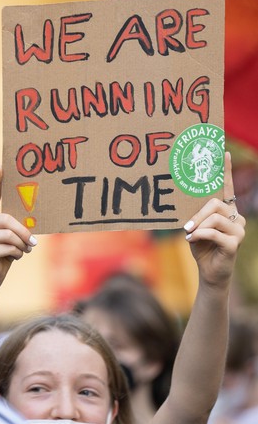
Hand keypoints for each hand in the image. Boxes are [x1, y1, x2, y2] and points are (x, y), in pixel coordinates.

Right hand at [0, 167, 36, 294]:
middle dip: (24, 232)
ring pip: (9, 235)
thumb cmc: (5, 250)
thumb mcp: (11, 234)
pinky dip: (17, 254)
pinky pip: (8, 248)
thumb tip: (31, 223)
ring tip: (22, 251)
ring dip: (22, 246)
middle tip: (33, 242)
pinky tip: (13, 258)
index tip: (1, 165)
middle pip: (7, 220)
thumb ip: (16, 225)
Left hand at [183, 153, 245, 288]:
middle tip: (187, 226)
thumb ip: (194, 215)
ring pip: (215, 219)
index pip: (227, 188)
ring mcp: (238, 230)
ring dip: (198, 226)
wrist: (208, 271)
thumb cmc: (200, 246)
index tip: (223, 152)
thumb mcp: (194, 227)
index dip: (225, 170)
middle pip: (216, 204)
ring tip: (189, 234)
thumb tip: (184, 204)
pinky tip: (191, 240)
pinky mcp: (234, 243)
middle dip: (198, 214)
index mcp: (226, 210)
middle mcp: (236, 217)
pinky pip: (214, 233)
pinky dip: (200, 236)